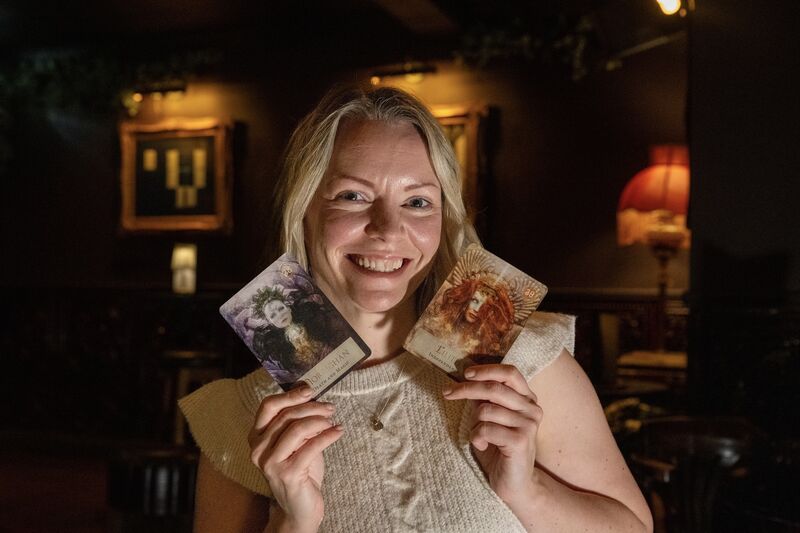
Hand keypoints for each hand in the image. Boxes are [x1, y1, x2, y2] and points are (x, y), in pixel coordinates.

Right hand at [249, 385, 342, 531]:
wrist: (300, 507)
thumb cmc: (300, 469)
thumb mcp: (296, 441)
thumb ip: (296, 421)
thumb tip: (310, 394)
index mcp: (256, 437)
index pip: (268, 406)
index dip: (290, 395)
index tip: (310, 390)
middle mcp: (258, 449)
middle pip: (285, 415)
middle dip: (311, 408)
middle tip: (329, 407)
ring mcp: (270, 463)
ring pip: (296, 429)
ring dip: (319, 421)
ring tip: (332, 421)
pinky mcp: (288, 473)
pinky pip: (311, 446)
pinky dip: (328, 435)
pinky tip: (338, 432)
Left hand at [443, 364, 542, 504]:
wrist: (514, 484)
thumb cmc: (499, 449)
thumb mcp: (491, 418)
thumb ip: (486, 400)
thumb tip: (466, 378)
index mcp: (527, 399)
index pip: (510, 372)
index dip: (487, 370)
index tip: (466, 373)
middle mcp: (531, 409)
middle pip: (494, 388)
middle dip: (466, 389)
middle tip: (447, 393)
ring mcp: (528, 424)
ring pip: (486, 410)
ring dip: (474, 424)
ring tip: (479, 436)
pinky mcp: (520, 441)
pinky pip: (486, 429)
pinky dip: (477, 437)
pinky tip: (483, 446)